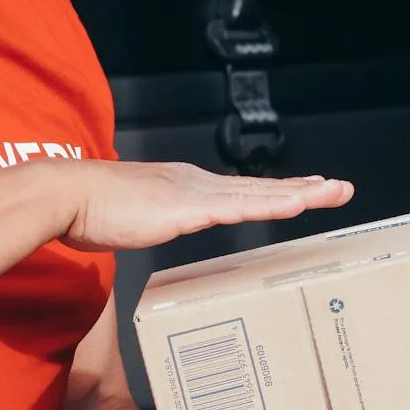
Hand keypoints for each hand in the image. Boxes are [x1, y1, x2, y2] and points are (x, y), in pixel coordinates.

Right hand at [54, 160, 354, 251]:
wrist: (68, 195)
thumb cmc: (91, 209)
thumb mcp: (134, 215)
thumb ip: (155, 219)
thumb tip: (158, 225)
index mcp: (187, 187)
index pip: (241, 191)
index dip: (277, 190)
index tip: (306, 190)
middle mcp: (198, 184)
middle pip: (261, 188)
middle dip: (304, 188)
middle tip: (341, 187)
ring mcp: (195, 194)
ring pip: (259, 195)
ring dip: (300, 193)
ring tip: (333, 192)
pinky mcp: (187, 209)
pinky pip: (239, 209)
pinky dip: (271, 205)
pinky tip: (296, 206)